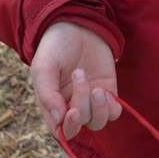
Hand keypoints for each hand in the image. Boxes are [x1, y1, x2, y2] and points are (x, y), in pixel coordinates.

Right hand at [30, 21, 121, 139]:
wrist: (75, 26)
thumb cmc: (55, 47)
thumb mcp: (44, 67)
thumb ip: (47, 94)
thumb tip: (59, 120)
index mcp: (52, 105)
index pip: (61, 131)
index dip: (69, 128)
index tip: (73, 112)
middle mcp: (71, 106)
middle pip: (81, 123)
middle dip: (82, 103)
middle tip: (78, 74)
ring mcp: (91, 101)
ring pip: (98, 122)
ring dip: (98, 108)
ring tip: (95, 86)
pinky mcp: (108, 91)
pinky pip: (114, 112)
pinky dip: (111, 107)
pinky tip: (103, 90)